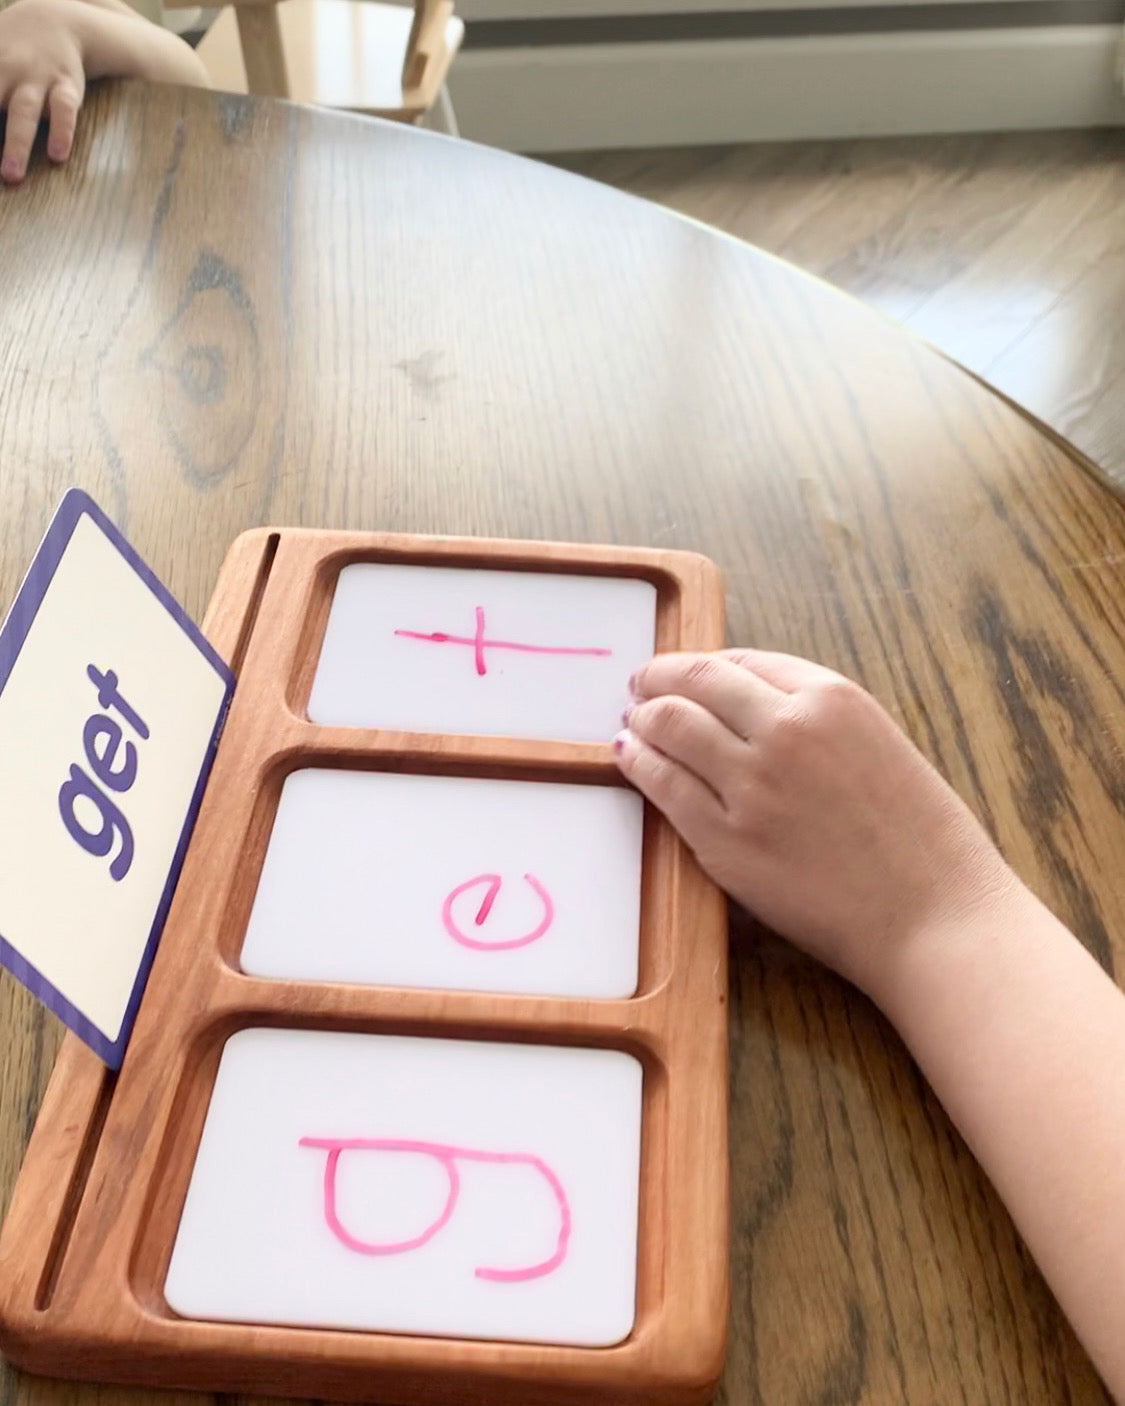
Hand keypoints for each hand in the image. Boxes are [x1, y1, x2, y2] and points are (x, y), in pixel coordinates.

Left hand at [0, 0, 87, 182]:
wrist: (57, 20)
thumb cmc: (12, 47)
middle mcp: (7, 72)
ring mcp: (37, 80)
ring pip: (24, 113)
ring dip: (17, 144)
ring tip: (11, 176)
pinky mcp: (66, 88)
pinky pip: (64, 111)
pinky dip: (62, 132)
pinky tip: (57, 156)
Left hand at [615, 649, 1017, 998]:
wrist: (933, 918)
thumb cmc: (923, 842)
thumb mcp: (880, 746)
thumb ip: (819, 721)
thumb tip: (753, 709)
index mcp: (832, 698)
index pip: (741, 661)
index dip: (702, 665)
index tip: (683, 672)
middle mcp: (785, 729)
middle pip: (697, 684)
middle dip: (659, 680)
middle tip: (640, 686)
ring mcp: (750, 784)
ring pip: (670, 727)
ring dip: (642, 718)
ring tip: (632, 723)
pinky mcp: (724, 840)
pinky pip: (663, 787)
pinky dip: (639, 764)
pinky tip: (630, 758)